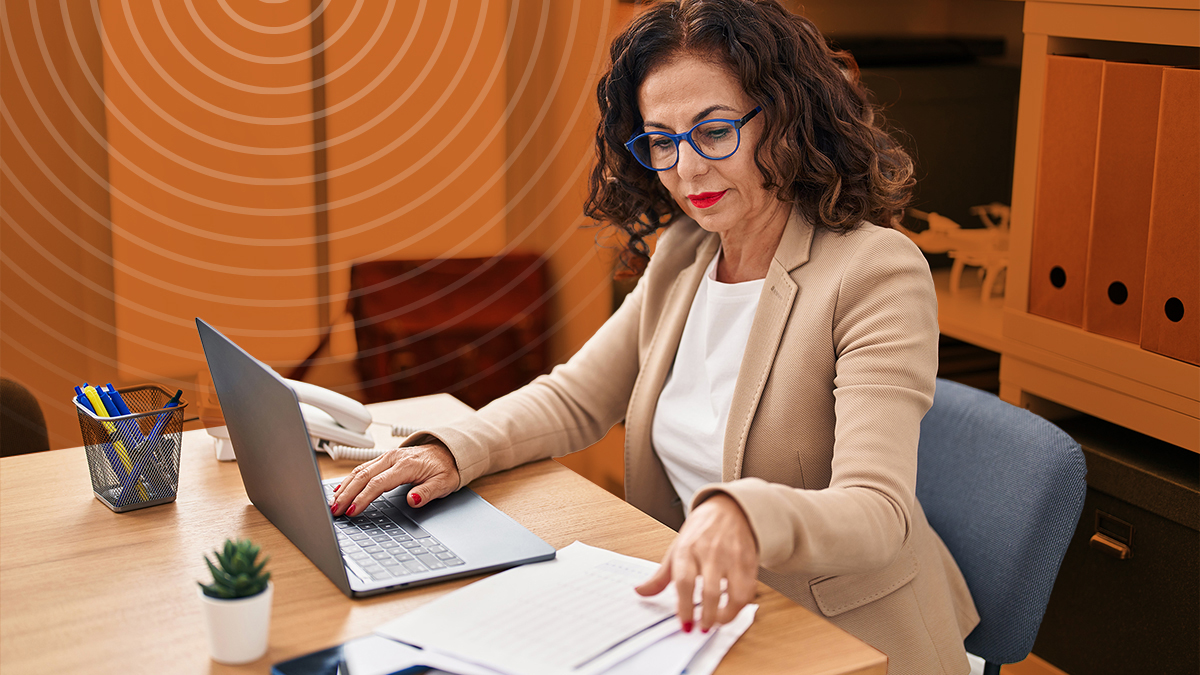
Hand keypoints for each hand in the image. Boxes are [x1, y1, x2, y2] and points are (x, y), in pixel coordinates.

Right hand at [330, 442, 459, 515]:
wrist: (449, 450)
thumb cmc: (445, 468)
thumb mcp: (444, 484)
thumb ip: (427, 493)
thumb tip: (412, 500)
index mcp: (406, 465)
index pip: (378, 483)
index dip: (363, 498)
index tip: (352, 511)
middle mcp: (393, 458)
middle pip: (363, 476)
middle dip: (346, 494)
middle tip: (334, 510)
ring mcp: (387, 457)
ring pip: (360, 471)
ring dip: (345, 487)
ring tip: (332, 503)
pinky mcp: (385, 458)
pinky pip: (363, 468)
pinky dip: (350, 479)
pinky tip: (341, 489)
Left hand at [635, 494, 758, 632]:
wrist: (730, 509)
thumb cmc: (700, 531)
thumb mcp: (676, 548)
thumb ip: (660, 575)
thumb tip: (640, 591)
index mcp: (687, 549)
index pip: (684, 581)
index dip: (684, 607)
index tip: (685, 624)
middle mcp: (710, 552)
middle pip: (709, 590)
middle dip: (707, 616)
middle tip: (701, 628)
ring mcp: (732, 557)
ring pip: (735, 593)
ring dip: (726, 615)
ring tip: (716, 622)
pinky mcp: (749, 561)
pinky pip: (749, 590)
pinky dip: (741, 606)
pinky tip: (730, 609)